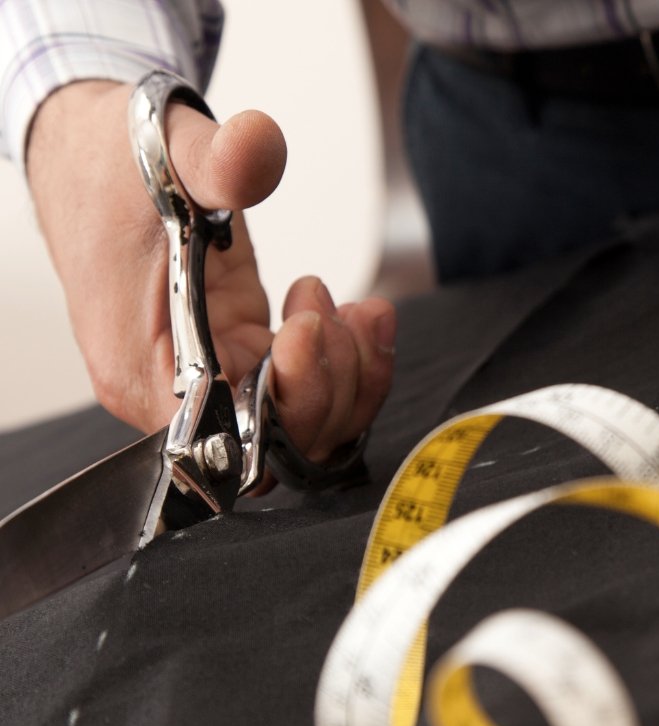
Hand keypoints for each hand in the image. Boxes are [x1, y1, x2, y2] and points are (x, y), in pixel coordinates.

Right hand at [26, 80, 394, 469]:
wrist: (97, 157)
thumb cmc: (112, 166)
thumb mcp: (166, 153)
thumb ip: (218, 160)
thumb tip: (258, 146)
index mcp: (144, 372)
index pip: (230, 435)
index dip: (285, 398)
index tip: (305, 329)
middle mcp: (181, 393)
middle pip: (278, 441)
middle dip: (329, 384)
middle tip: (334, 313)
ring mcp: (219, 377)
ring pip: (304, 422)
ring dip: (348, 373)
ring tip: (356, 309)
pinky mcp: (245, 357)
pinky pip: (306, 389)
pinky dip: (344, 361)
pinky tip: (352, 314)